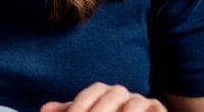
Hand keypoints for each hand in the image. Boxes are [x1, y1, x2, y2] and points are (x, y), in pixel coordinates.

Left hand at [41, 83, 166, 111]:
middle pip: (110, 97)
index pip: (91, 93)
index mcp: (104, 92)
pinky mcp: (159, 109)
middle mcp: (123, 93)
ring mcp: (142, 101)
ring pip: (132, 105)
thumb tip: (45, 110)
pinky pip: (153, 110)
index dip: (79, 106)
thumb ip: (71, 111)